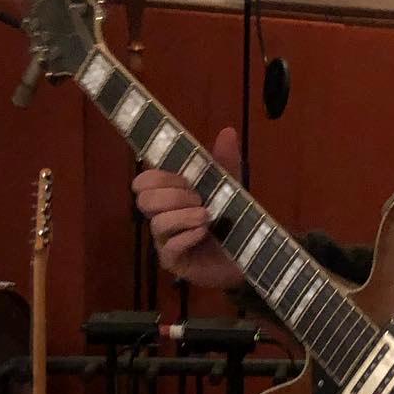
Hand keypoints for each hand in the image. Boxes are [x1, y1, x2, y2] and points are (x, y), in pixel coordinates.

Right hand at [132, 127, 245, 289]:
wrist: (249, 254)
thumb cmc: (232, 220)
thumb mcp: (230, 186)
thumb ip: (225, 161)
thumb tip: (228, 131)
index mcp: (169, 196)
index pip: (144, 181)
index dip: (160, 177)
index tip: (186, 180)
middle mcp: (162, 217)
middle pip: (144, 200)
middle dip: (173, 195)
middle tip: (199, 199)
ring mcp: (165, 241)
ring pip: (157, 223)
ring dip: (183, 215)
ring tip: (207, 216)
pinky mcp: (174, 262)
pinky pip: (169, 248)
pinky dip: (187, 236)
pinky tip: (203, 232)